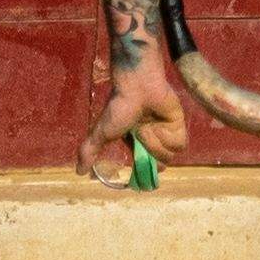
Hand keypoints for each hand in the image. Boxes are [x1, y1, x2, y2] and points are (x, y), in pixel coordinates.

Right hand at [82, 53, 189, 181]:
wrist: (138, 87)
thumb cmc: (119, 108)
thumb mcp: (100, 132)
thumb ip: (89, 152)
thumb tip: (79, 173)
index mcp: (136, 143)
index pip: (144, 166)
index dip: (144, 171)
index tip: (139, 171)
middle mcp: (152, 139)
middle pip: (158, 164)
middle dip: (149, 154)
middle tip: (141, 137)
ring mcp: (166, 133)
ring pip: (168, 155)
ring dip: (155, 141)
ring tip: (147, 124)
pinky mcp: (179, 126)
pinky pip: (179, 144)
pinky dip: (169, 136)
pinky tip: (161, 122)